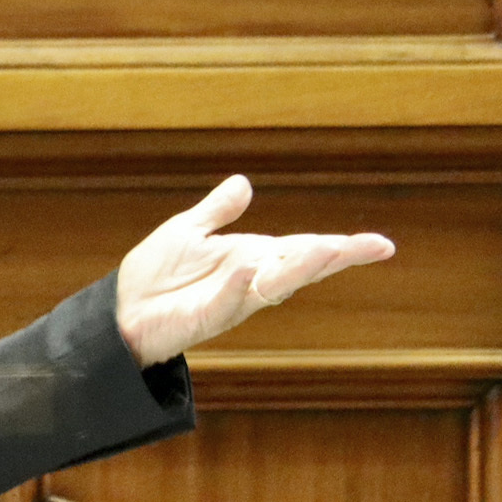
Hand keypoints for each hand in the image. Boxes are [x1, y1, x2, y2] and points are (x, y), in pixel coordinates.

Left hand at [115, 176, 395, 366]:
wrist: (119, 311)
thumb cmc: (154, 277)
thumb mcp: (187, 232)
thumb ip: (217, 211)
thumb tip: (244, 183)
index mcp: (251, 259)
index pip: (304, 250)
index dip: (343, 248)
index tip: (383, 245)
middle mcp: (249, 282)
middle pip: (300, 268)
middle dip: (332, 257)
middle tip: (368, 247)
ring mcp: (230, 301)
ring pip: (273, 285)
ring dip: (299, 269)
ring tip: (327, 249)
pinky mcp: (203, 318)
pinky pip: (226, 301)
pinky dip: (239, 286)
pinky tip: (251, 269)